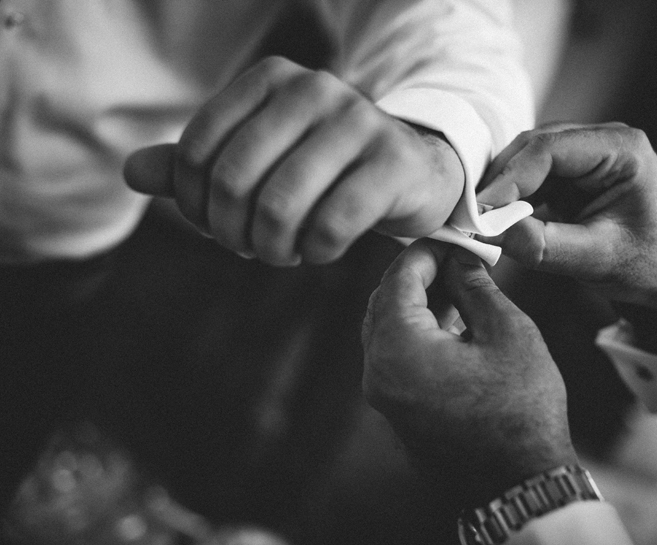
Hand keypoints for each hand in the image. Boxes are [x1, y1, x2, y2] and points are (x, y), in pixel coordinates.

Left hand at [124, 56, 463, 265]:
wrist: (410, 169)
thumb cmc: (323, 169)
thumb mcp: (259, 159)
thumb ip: (199, 164)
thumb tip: (131, 173)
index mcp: (270, 80)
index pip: (198, 150)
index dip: (194, 204)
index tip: (214, 227)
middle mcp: (314, 88)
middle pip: (235, 181)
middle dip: (232, 232)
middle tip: (248, 248)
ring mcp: (358, 121)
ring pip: (281, 206)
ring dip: (272, 248)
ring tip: (281, 252)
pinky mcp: (392, 161)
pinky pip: (332, 224)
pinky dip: (315, 251)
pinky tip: (318, 250)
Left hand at [362, 239, 576, 506]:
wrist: (519, 483)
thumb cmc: (521, 410)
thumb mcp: (507, 333)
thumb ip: (475, 287)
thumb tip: (460, 259)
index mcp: (399, 349)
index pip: (398, 279)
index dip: (426, 251)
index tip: (452, 238)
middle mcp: (379, 372)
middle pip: (385, 302)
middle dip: (418, 274)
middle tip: (457, 258)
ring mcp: (384, 394)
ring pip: (388, 328)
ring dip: (418, 302)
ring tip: (460, 284)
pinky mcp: (397, 409)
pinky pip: (396, 356)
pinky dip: (417, 331)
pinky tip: (452, 320)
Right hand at [477, 123, 656, 310]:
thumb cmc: (650, 266)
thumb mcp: (596, 259)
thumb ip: (541, 245)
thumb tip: (488, 233)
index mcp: (622, 149)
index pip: (549, 149)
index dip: (509, 178)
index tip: (479, 211)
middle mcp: (604, 140)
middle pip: (534, 146)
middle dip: (501, 181)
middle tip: (471, 215)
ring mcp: (588, 154)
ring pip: (528, 159)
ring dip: (504, 188)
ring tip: (481, 219)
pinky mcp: (574, 173)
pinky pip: (533, 176)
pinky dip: (513, 196)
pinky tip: (499, 218)